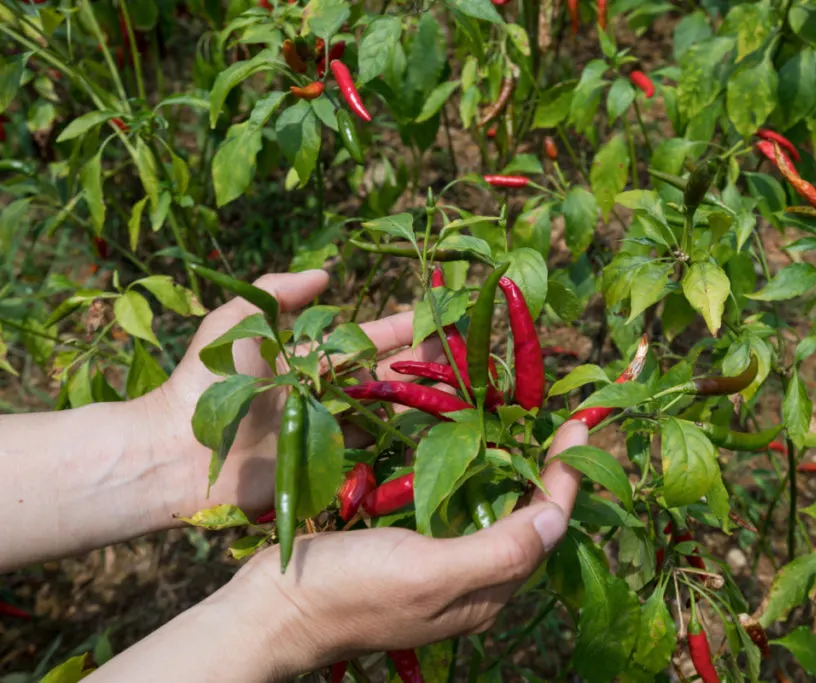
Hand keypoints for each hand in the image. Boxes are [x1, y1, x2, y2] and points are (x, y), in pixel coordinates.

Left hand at [144, 270, 451, 520]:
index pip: (367, 338)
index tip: (437, 313)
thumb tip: (327, 274)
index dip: (402, 327)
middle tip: (461, 354)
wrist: (175, 449)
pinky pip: (368, 448)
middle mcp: (324, 392)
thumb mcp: (237, 321)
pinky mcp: (326, 463)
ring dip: (419, 399)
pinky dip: (399, 438)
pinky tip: (434, 428)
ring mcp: (327, 428)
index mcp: (308, 357)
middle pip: (384, 374)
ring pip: (384, 410)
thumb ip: (279, 292)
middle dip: (423, 363)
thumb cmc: (205, 381)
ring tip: (460, 389)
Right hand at [225, 420, 588, 677]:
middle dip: (549, 472)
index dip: (567, 477)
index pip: (547, 527)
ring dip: (515, 471)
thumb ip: (499, 551)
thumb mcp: (428, 573)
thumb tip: (559, 517)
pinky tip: (468, 449)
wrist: (271, 608)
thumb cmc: (349, 591)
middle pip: (530, 522)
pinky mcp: (411, 551)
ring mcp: (441, 567)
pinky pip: (458, 509)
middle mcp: (472, 583)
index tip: (578, 425)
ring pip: (496, 513)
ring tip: (524, 426)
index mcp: (485, 593)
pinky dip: (474, 476)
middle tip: (557, 421)